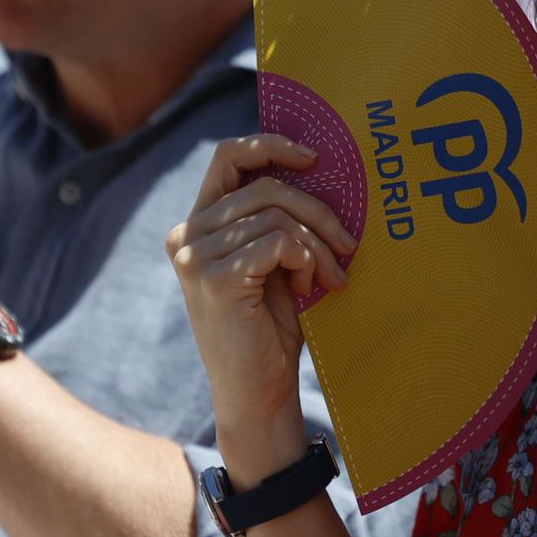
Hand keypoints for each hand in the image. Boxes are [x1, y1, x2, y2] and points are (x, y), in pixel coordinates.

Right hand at [166, 136, 354, 478]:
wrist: (259, 391)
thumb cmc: (272, 328)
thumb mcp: (273, 263)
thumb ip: (278, 220)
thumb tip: (320, 172)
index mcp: (197, 226)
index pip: (228, 157)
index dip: (271, 145)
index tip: (314, 157)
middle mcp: (187, 236)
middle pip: (267, 186)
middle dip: (318, 210)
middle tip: (349, 242)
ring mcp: (196, 256)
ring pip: (279, 215)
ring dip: (319, 245)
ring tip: (329, 276)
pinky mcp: (216, 277)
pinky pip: (281, 242)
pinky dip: (307, 261)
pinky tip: (309, 288)